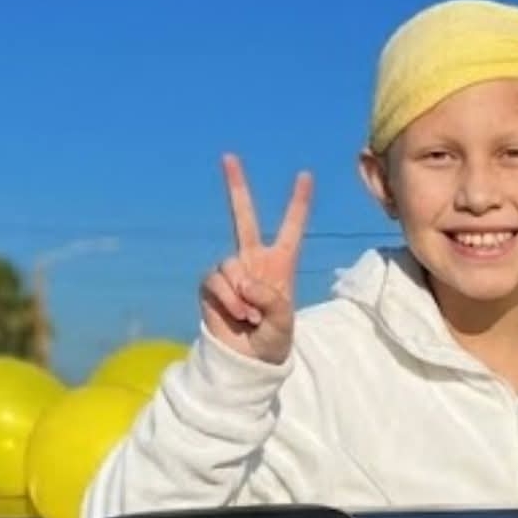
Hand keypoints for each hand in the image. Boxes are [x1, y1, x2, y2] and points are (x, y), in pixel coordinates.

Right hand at [200, 153, 313, 364]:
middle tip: (228, 157)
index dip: (298, 202)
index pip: (291, 227)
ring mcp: (231, 271)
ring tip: (251, 316)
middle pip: (244, 217)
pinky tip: (238, 316)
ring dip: (241, 294)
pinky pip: (216, 282)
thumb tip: (244, 281)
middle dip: (236, 187)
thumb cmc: (273, 340)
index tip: (305, 175)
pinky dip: (228, 300)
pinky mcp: (211, 285)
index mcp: (280, 264)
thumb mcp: (283, 320)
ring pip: (230, 265)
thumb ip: (270, 298)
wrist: (247, 360)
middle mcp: (253, 260)